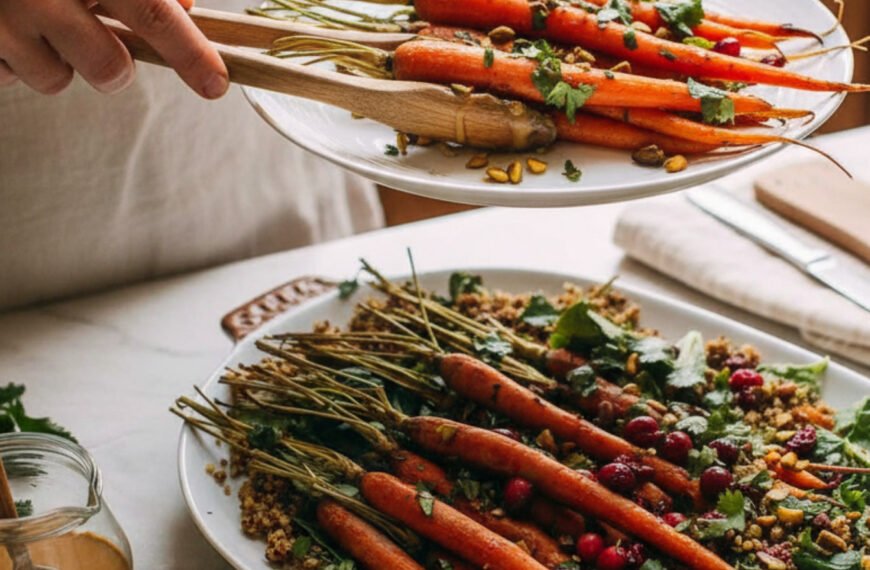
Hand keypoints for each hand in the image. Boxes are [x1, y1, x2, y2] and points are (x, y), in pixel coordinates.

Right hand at [0, 0, 227, 97]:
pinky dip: (16, 58)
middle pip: (109, 69)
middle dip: (117, 69)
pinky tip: (7, 26)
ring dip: (59, 60)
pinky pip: (11, 78)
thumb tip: (185, 5)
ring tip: (39, 19)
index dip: (189, 52)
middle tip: (114, 49)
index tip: (216, 83)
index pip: (152, 12)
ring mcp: (1, 20)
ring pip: (57, 80)